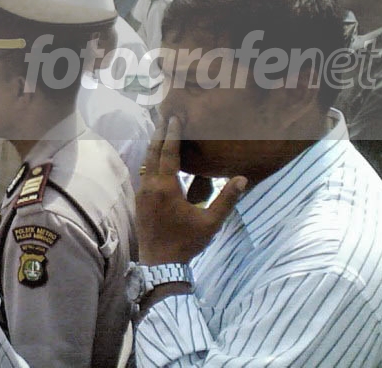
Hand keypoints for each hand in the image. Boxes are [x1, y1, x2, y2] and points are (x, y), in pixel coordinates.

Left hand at [137, 116, 246, 264]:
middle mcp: (150, 186)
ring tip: (159, 131)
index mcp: (166, 188)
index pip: (169, 153)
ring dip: (153, 146)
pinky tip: (155, 158)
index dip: (172, 134)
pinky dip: (150, 160)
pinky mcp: (139, 201)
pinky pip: (143, 173)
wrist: (160, 265)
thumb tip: (243, 178)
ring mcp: (141, 193)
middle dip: (159, 133)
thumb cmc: (186, 243)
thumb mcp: (211, 222)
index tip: (175, 117)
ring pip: (145, 162)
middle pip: (153, 152)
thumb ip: (226, 199)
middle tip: (164, 116)